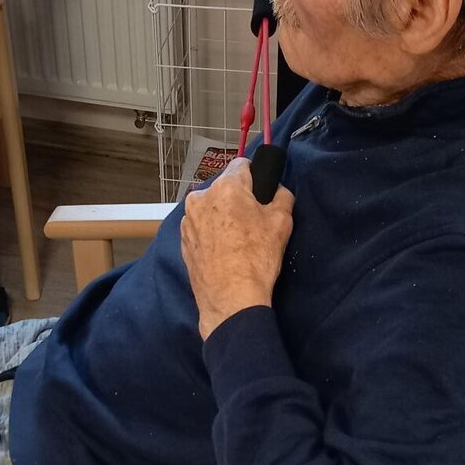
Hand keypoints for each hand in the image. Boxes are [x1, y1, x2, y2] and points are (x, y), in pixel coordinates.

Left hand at [181, 157, 294, 340]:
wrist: (230, 299)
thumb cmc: (257, 257)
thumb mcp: (282, 222)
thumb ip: (282, 196)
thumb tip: (277, 191)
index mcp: (225, 186)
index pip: (243, 164)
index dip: (256, 175)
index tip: (262, 191)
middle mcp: (200, 197)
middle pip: (225, 187)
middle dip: (239, 198)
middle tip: (254, 220)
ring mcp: (187, 220)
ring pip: (211, 207)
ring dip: (223, 215)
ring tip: (238, 240)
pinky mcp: (182, 241)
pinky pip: (201, 227)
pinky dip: (212, 232)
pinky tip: (225, 251)